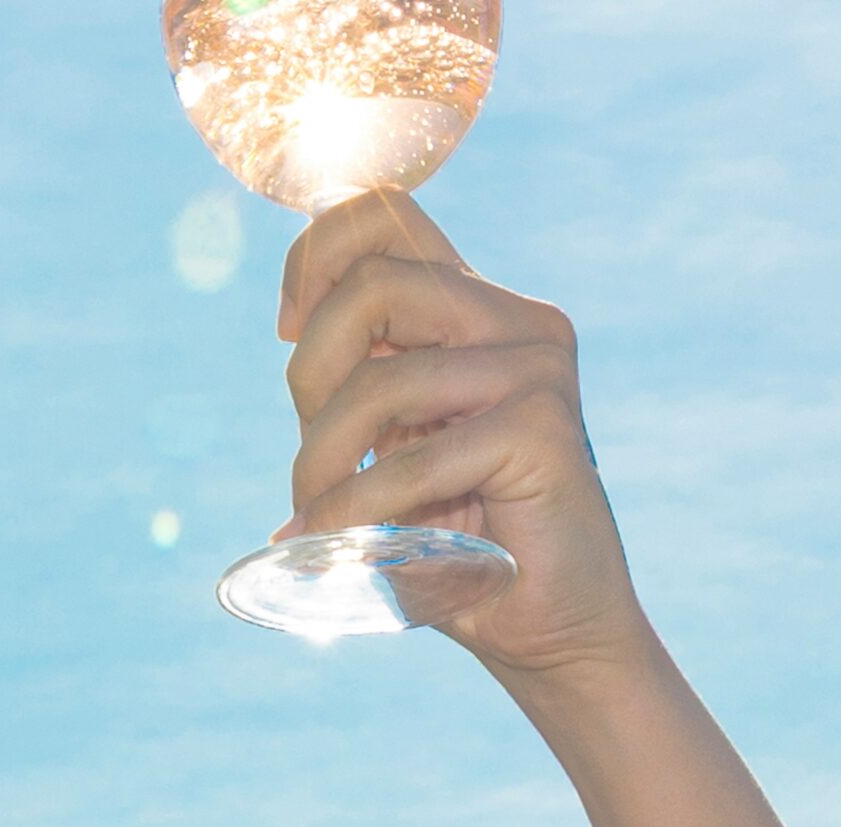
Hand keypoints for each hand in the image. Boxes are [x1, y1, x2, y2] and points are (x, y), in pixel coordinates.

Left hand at [276, 189, 651, 681]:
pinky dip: (358, 507)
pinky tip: (342, 540)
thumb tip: (287, 324)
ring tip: (318, 517)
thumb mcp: (397, 434)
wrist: (553, 628)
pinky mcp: (544, 428)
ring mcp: (536, 367)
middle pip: (370, 283)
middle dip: (309, 372)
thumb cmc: (461, 533)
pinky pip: (415, 460)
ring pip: (382, 381)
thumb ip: (364, 373)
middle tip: (309, 460)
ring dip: (324, 460)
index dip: (314, 255)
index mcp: (476, 307)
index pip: (384, 213)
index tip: (287, 330)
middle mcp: (515, 319)